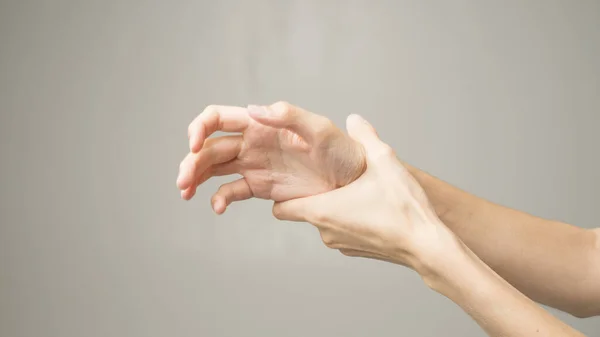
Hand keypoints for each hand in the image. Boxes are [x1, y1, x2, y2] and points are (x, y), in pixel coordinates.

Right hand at [176, 102, 365, 213]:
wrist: (355, 184)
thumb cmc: (343, 151)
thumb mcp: (320, 129)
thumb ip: (288, 116)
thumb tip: (253, 110)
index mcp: (261, 124)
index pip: (218, 118)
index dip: (200, 128)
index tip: (194, 146)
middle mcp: (253, 143)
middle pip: (210, 148)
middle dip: (191, 162)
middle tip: (183, 182)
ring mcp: (255, 166)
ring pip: (214, 169)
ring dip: (196, 178)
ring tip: (186, 193)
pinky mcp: (262, 188)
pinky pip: (232, 191)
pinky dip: (220, 198)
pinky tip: (218, 208)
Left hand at [271, 114, 460, 272]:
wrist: (428, 247)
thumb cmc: (403, 208)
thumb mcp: (384, 161)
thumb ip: (365, 136)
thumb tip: (354, 119)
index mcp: (322, 210)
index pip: (280, 208)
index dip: (281, 193)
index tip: (292, 179)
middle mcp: (326, 231)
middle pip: (304, 211)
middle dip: (314, 193)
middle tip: (333, 177)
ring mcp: (341, 244)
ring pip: (325, 221)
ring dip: (335, 206)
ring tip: (358, 190)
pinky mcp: (356, 251)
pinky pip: (343, 231)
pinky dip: (350, 219)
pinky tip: (372, 207)